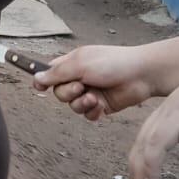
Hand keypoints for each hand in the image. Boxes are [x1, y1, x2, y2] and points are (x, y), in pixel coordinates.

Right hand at [34, 43, 158, 121]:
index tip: (40, 88)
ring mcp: (90, 92)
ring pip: (72, 106)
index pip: (50, 73)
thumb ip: (57, 73)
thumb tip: (36, 78)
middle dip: (68, 93)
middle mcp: (79, 78)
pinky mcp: (101, 106)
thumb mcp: (80, 64)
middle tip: (81, 87)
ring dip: (81, 103)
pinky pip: (87, 114)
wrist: (141, 75)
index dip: (44, 80)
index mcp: (72, 64)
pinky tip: (100, 106)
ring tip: (94, 98)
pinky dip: (92, 111)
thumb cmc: (112, 63)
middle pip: (59, 93)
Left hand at [128, 55, 178, 178]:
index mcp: (177, 106)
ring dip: (141, 170)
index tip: (145, 174)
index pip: (153, 132)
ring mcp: (171, 111)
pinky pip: (155, 146)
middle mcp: (169, 107)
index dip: (146, 153)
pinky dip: (150, 165)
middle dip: (138, 164)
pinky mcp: (178, 119)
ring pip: (145, 144)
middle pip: (143, 139)